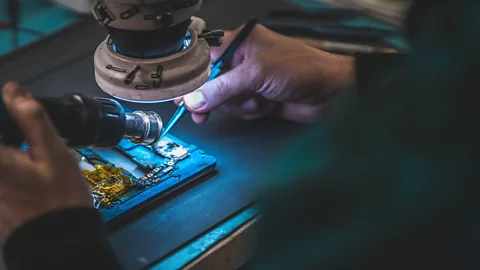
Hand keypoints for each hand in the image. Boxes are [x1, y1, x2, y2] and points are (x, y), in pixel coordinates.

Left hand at [0, 82, 91, 242]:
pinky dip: (12, 163)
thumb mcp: (53, 153)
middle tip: (30, 136)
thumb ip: (32, 118)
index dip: (8, 115)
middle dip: (13, 133)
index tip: (20, 115)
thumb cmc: (59, 196)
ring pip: (4, 153)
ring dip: (14, 146)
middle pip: (0, 139)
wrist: (59, 240)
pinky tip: (29, 171)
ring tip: (32, 154)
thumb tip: (12, 89)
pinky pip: (5, 171)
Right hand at [176, 24, 355, 123]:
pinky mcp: (259, 97)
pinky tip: (266, 106)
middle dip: (214, 98)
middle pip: (212, 82)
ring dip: (240, 105)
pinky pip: (241, 109)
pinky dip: (250, 111)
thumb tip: (194, 99)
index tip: (180, 94)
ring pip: (226, 99)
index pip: (205, 58)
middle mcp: (244, 59)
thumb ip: (222, 88)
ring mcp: (251, 80)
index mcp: (241, 42)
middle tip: (200, 112)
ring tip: (257, 101)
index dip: (192, 78)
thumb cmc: (302, 69)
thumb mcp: (256, 74)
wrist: (330, 93)